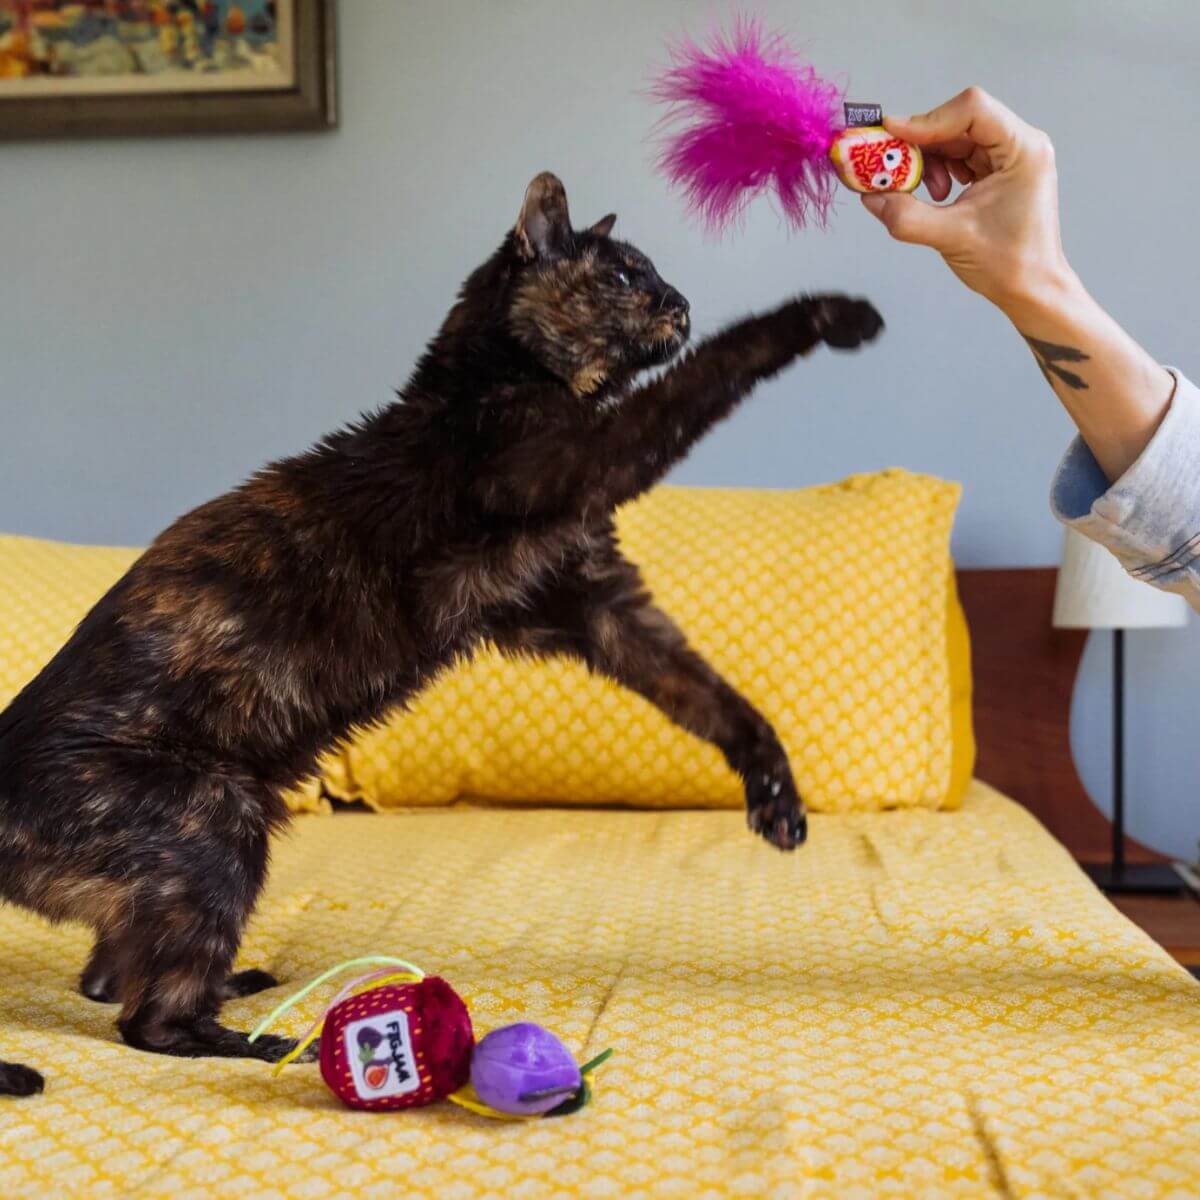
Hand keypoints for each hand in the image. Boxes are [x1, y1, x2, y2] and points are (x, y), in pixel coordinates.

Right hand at [860, 87, 1074, 315]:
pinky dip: (937, 172)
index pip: (971, 111)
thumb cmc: (1009, 264)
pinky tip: (937, 196)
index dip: (928, 119)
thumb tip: (870, 197)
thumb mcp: (951, 238)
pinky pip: (958, 157)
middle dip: (922, 145)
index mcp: (1022, 149)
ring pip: (955, 139)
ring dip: (929, 162)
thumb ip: (906, 216)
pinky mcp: (996, 172)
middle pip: (958, 123)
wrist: (1031, 289)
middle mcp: (1019, 144)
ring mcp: (1008, 157)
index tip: (891, 134)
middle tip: (893, 168)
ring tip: (929, 195)